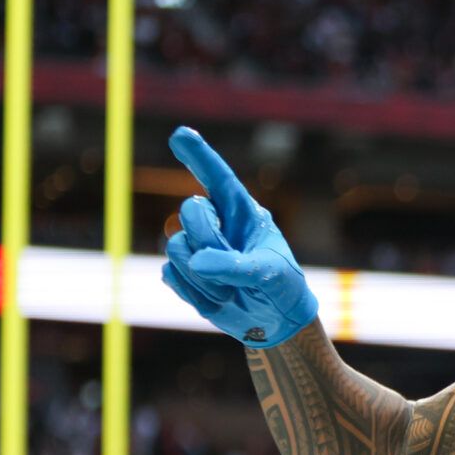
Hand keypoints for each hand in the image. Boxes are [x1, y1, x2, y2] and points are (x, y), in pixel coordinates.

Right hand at [161, 127, 317, 347]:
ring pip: (177, 248)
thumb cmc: (282, 286)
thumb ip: (235, 265)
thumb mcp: (268, 274)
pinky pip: (172, 276)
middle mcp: (216, 224)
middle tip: (235, 267)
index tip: (181, 133)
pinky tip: (219, 299)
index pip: (217, 178)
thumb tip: (194, 259)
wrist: (275, 321)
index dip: (199, 155)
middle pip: (190, 212)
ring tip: (232, 289)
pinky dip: (196, 293)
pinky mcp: (184, 273)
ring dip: (206, 276)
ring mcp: (197, 247)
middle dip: (209, 240)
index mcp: (242, 212)